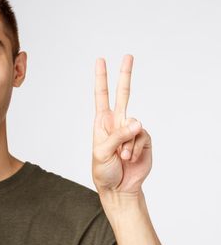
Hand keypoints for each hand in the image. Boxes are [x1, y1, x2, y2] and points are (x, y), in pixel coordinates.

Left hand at [92, 55, 151, 194]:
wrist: (119, 188)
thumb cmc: (103, 171)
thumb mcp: (102, 152)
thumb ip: (118, 135)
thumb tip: (138, 121)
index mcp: (102, 122)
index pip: (101, 96)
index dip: (101, 78)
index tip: (100, 61)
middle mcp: (117, 122)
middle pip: (123, 94)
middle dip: (125, 75)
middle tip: (128, 56)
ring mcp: (132, 130)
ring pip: (135, 125)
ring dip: (128, 143)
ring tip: (122, 157)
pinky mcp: (144, 140)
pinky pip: (143, 137)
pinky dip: (136, 149)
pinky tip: (131, 158)